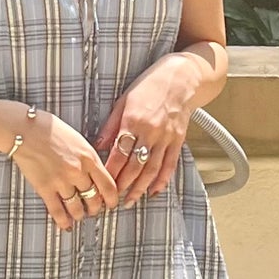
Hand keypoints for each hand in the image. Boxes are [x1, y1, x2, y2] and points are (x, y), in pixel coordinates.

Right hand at [6, 106, 119, 230]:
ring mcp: (61, 182)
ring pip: (77, 208)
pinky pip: (57, 211)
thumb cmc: (49, 129)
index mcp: (89, 158)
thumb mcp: (78, 139)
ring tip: (79, 215)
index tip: (111, 204)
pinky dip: (63, 221)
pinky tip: (65, 225)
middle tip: (94, 210)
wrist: (24, 129)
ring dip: (80, 215)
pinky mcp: (45, 188)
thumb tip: (95, 174)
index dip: (112, 199)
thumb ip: (88, 158)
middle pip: (94, 200)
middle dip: (95, 209)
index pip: (109, 186)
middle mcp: (78, 172)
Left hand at [92, 54, 200, 206]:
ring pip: (151, 169)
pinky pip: (169, 165)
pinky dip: (162, 180)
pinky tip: (153, 191)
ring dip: (140, 188)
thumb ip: (111, 125)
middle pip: (135, 166)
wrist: (181, 77)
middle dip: (123, 186)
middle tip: (113, 199)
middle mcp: (150, 131)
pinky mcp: (178, 140)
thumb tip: (97, 145)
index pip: (119, 154)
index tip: (103, 185)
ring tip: (130, 201)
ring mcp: (166, 137)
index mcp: (133, 121)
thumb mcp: (123, 100)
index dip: (111, 173)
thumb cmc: (149, 85)